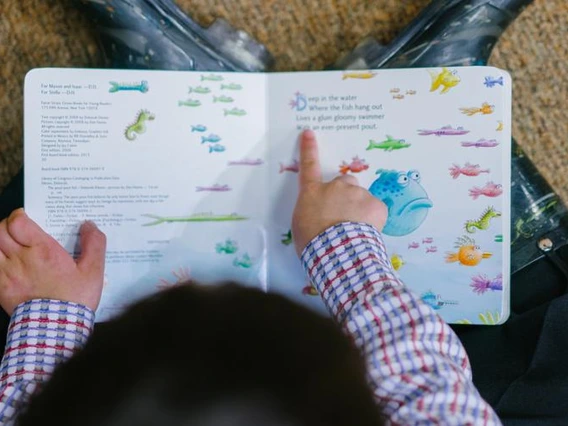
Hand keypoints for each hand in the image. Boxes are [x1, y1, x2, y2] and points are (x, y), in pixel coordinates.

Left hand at [0, 209, 106, 314]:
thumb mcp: (93, 271)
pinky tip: (6, 264)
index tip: (27, 218)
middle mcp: (20, 259)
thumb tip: (89, 225)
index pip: (18, 222)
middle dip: (7, 226)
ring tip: (9, 246)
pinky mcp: (0, 289)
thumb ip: (94, 244)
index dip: (19, 216)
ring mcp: (7, 275)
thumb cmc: (74, 299)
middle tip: (18, 231)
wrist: (56, 330)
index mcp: (43, 251)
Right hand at [292, 130, 387, 255]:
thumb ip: (312, 211)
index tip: (309, 133)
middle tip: (343, 215)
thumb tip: (321, 214)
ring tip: (354, 230)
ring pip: (362, 198)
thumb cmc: (312, 242)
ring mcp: (357, 194)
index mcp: (313, 192)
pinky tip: (367, 232)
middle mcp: (336, 187)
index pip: (309, 165)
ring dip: (360, 209)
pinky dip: (373, 220)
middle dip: (345, 195)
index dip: (309, 148)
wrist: (336, 250)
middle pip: (344, 183)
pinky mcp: (376, 205)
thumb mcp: (302, 225)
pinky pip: (376, 210)